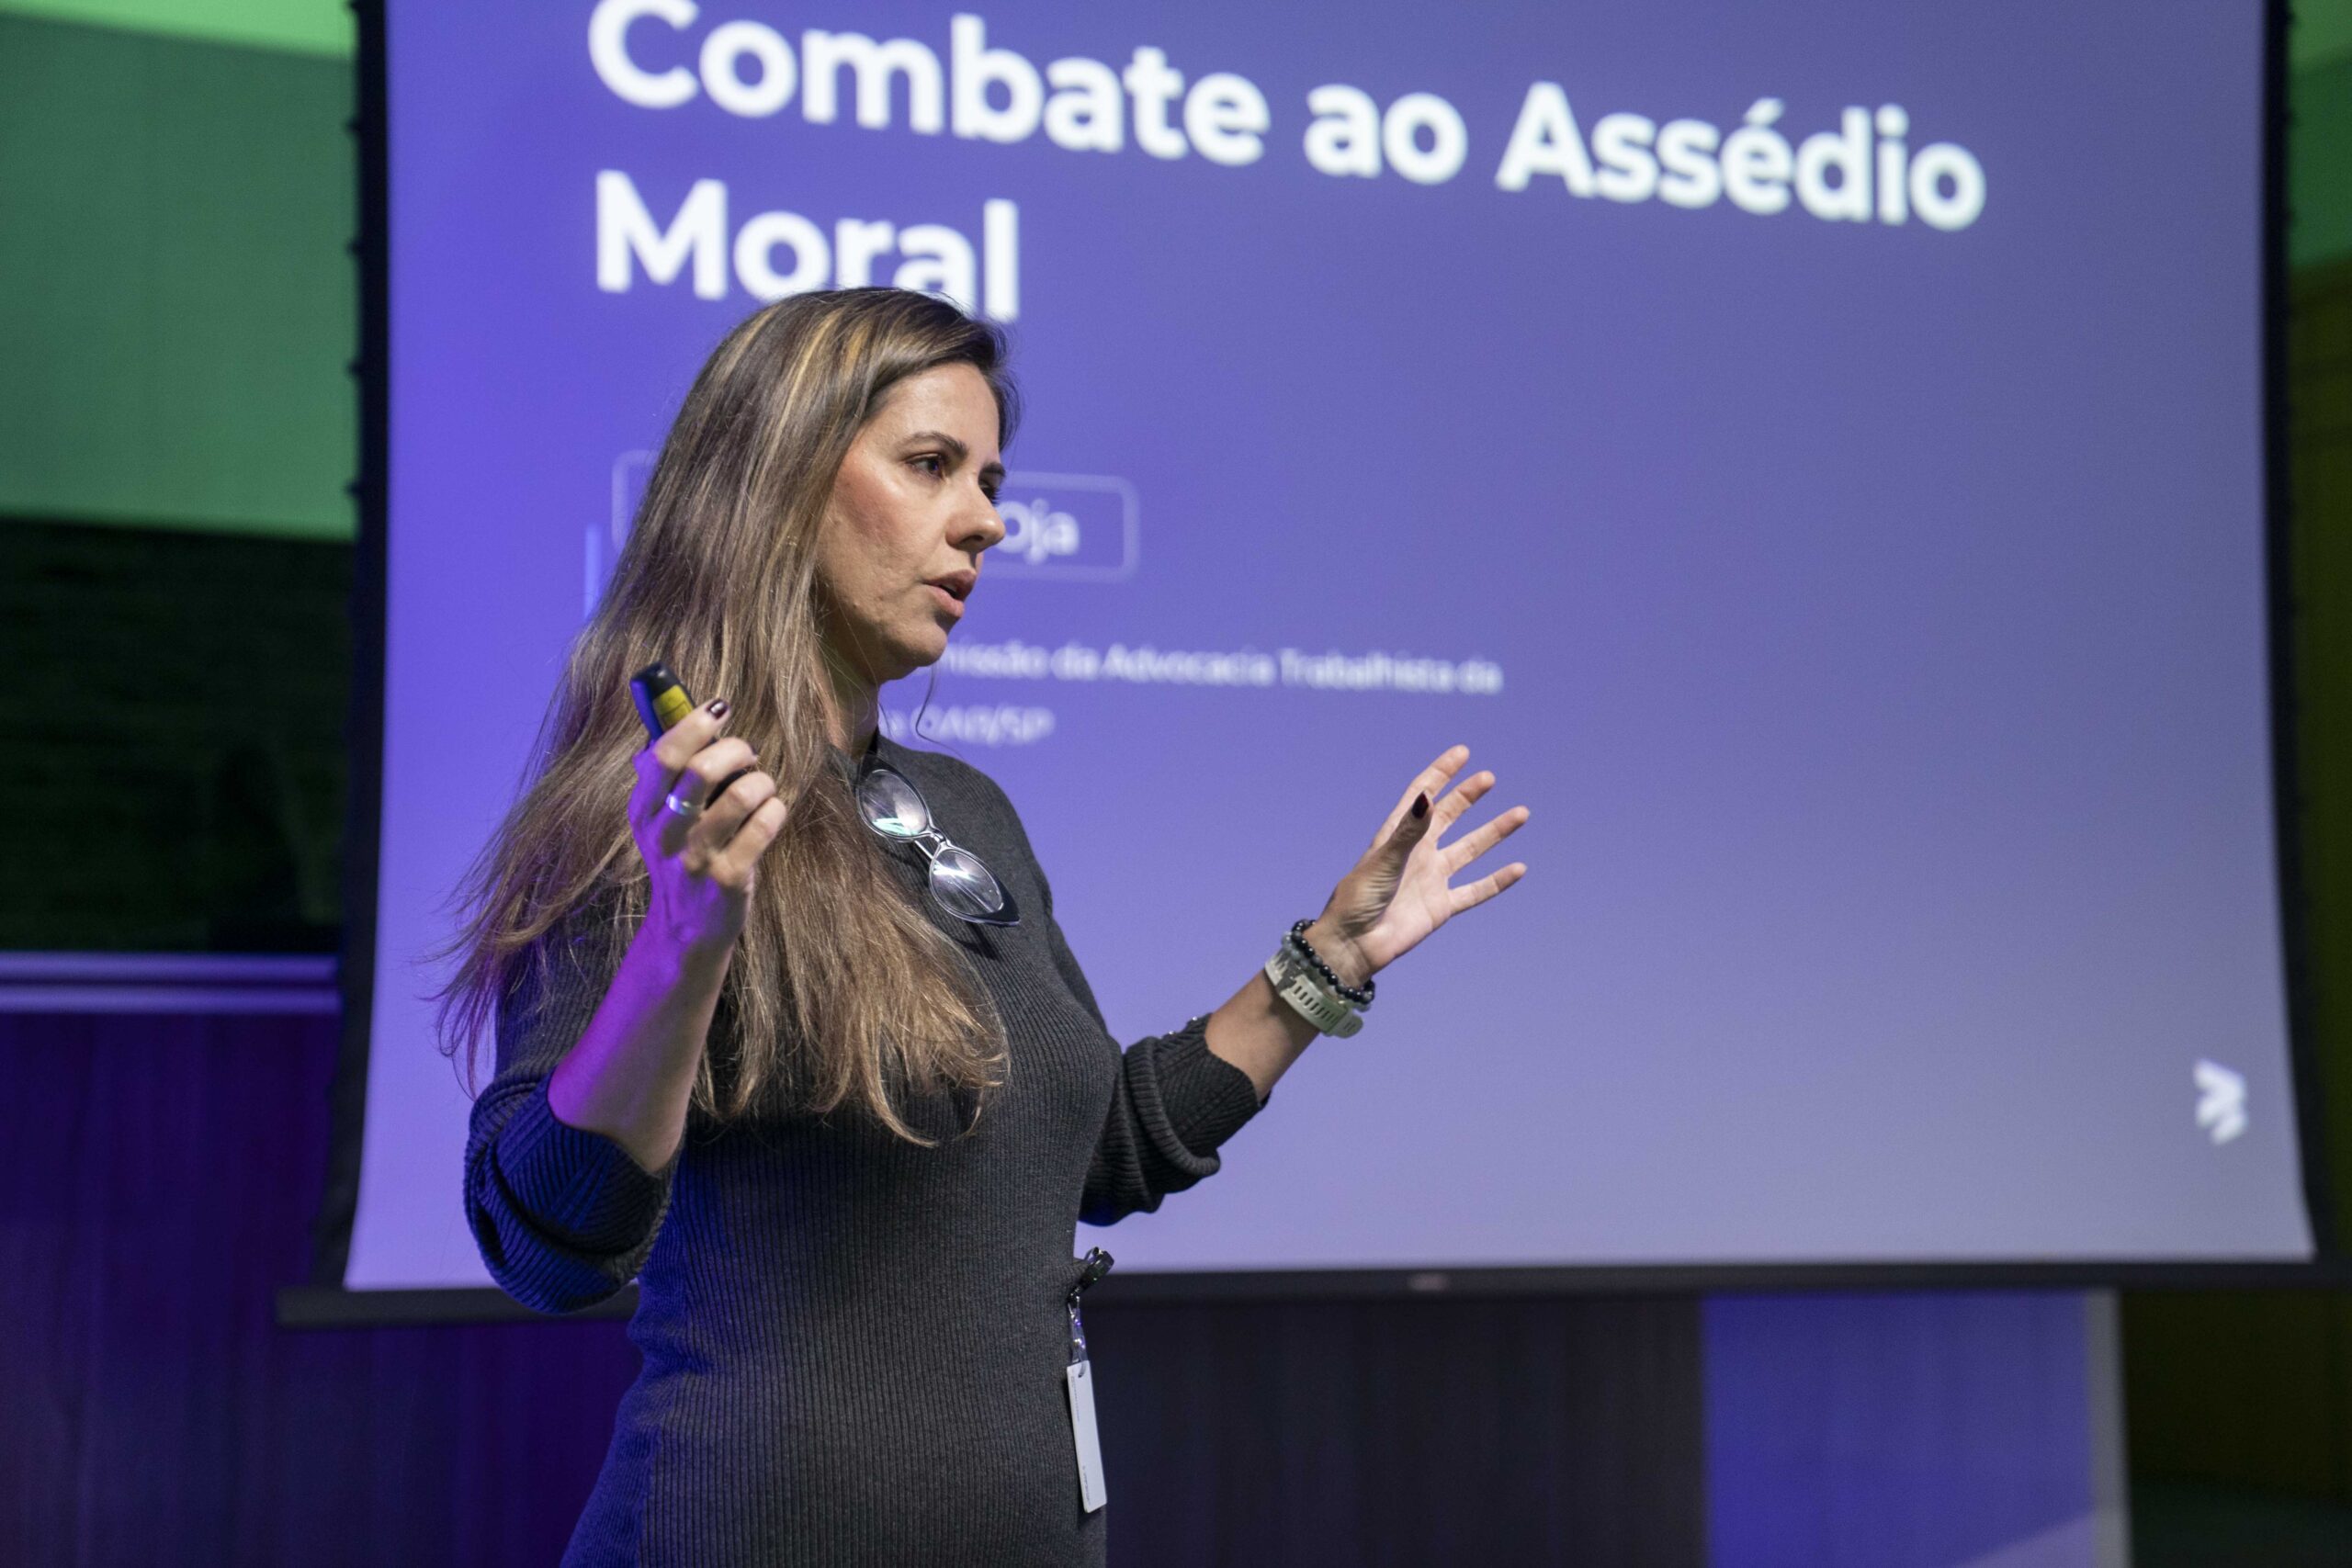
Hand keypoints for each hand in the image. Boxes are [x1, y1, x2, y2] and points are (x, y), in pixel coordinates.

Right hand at [627, 699, 789, 958]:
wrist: (688, 929)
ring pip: (741, 795)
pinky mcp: (728, 879)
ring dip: (762, 781)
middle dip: (736, 749)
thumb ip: (664, 775)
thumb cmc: (683, 859)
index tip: (720, 708)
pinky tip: (771, 812)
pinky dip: (775, 809)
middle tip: (748, 754)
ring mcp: (696, 859)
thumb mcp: (659, 821)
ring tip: (762, 787)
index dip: (694, 724)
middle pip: (701, 770)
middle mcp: (665, 834)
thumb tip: (668, 714)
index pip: (662, 756)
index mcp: (643, 811)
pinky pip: (764, 825)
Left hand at [1306, 745, 1528, 987]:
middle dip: (1468, 796)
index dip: (1440, 774)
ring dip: (1494, 832)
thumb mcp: (1384, 859)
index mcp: (1397, 836)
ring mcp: (1432, 879)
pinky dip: (1497, 881)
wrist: (1355, 944)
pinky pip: (1475, 891)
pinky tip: (1519, 868)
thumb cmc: (1359, 899)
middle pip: (1449, 816)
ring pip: (1471, 849)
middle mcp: (1418, 853)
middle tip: (1488, 778)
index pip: (1422, 796)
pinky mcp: (1442, 906)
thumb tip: (1430, 797)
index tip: (1462, 753)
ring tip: (1520, 813)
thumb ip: (1410, 831)